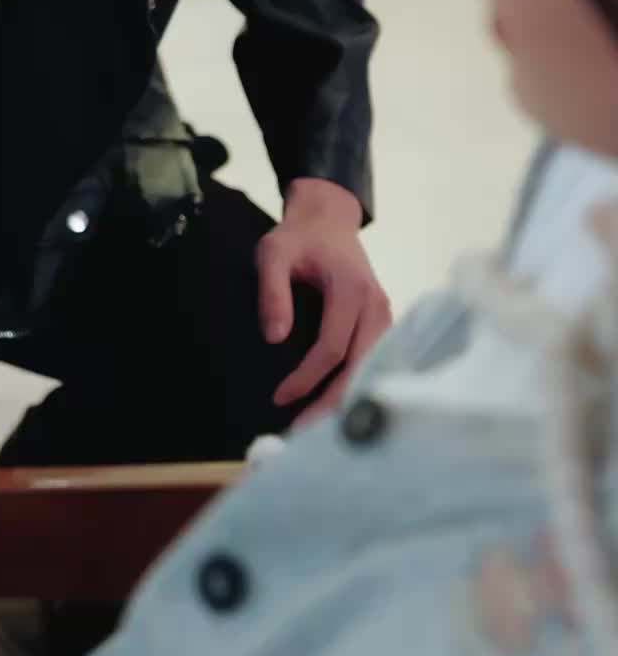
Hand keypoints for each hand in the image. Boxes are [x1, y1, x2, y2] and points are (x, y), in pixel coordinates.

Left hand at [256, 179, 390, 425]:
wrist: (329, 220)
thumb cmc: (299, 237)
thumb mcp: (273, 252)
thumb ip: (272, 291)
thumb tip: (275, 338)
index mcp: (352, 289)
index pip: (332, 347)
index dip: (307, 378)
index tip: (279, 397)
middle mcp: (376, 306)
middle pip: (359, 368)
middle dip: (331, 404)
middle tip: (302, 434)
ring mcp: (384, 317)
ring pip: (371, 370)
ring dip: (346, 400)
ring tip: (317, 429)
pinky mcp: (382, 325)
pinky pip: (372, 363)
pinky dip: (355, 386)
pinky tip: (334, 407)